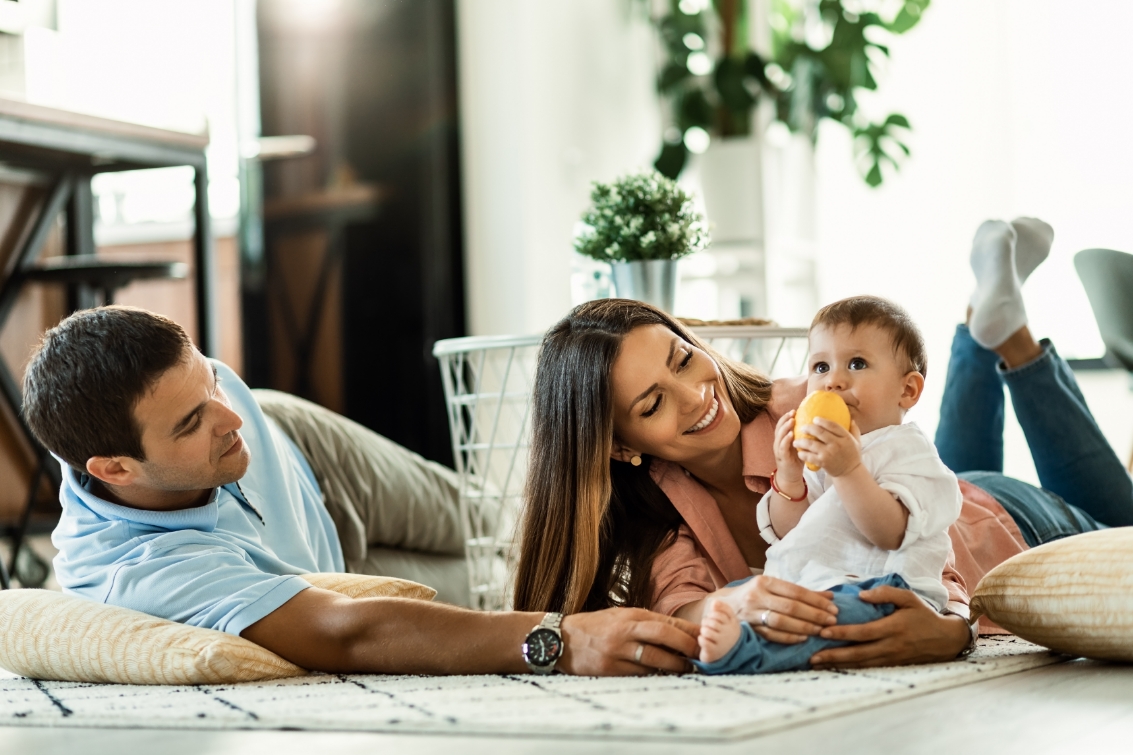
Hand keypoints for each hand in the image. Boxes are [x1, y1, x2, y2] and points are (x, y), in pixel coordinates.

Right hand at [558, 607, 699, 675]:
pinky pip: (638, 674)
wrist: (560, 639)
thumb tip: (678, 632)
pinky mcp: (609, 669)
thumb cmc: (594, 627)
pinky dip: (653, 675)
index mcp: (630, 615)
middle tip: (702, 654)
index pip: (665, 621)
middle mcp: (625, 630)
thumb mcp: (619, 616)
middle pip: (663, 636)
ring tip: (687, 669)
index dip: (688, 630)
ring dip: (674, 665)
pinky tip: (663, 676)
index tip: (706, 636)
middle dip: (686, 646)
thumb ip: (645, 622)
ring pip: (653, 659)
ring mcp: (617, 651)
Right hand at [720, 575, 837, 643]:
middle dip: (814, 615)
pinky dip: (789, 637)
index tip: (833, 608)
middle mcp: (756, 596)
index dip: (816, 600)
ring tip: (820, 630)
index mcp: (764, 582)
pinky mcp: (748, 629)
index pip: (796, 591)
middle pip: (790, 606)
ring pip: (781, 621)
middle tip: (831, 621)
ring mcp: (750, 613)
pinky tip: (803, 638)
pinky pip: (771, 635)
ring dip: (804, 627)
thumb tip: (830, 597)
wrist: (720, 607)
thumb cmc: (753, 596)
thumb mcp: (772, 588)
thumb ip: (800, 593)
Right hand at [773, 411, 804, 489]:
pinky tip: (791, 435)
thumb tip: (813, 425)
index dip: (786, 417)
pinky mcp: (782, 457)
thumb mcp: (799, 446)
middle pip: (779, 428)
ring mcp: (779, 450)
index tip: (794, 410)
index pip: (782, 425)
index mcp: (782, 439)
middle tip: (792, 413)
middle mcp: (778, 443)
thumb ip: (801, 437)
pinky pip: (782, 447)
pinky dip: (786, 440)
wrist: (790, 476)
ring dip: (785, 428)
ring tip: (791, 421)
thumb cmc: (796, 460)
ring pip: (779, 436)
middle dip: (785, 419)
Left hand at [795, 418, 861, 476]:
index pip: (833, 425)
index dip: (822, 421)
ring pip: (811, 444)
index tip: (815, 419)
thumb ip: (854, 429)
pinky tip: (799, 452)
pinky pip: (809, 457)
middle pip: (820, 432)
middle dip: (809, 428)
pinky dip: (803, 454)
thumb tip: (851, 418)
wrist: (850, 472)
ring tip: (795, 441)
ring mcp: (829, 453)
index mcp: (845, 437)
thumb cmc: (852, 455)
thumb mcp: (857, 441)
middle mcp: (837, 444)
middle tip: (802, 427)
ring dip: (801, 441)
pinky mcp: (823, 462)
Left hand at [808, 586, 971, 668]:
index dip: (843, 633)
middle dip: (834, 656)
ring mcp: (891, 658)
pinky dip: (850, 669)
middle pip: (858, 653)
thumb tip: (861, 595)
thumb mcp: (908, 598)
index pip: (863, 632)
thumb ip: (885, 593)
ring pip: (861, 664)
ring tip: (817, 665)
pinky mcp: (892, 665)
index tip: (823, 632)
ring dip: (838, 665)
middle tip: (812, 657)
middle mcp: (891, 646)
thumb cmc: (923, 615)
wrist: (945, 639)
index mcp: (893, 628)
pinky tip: (834, 668)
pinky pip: (868, 668)